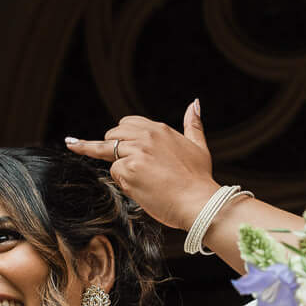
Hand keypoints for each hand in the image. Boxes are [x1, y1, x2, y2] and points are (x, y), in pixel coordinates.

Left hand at [65, 102, 214, 229]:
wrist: (198, 201)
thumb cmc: (198, 179)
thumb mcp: (198, 146)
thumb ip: (193, 125)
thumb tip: (194, 104)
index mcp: (160, 130)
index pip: (128, 123)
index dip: (123, 135)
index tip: (120, 143)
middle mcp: (147, 136)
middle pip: (113, 134)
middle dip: (111, 146)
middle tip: (120, 162)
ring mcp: (137, 151)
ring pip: (107, 150)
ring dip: (111, 161)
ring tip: (110, 164)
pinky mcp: (129, 168)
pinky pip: (113, 171)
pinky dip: (121, 181)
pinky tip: (137, 189)